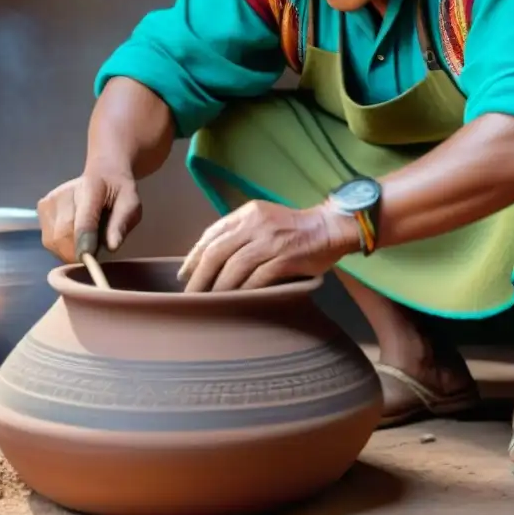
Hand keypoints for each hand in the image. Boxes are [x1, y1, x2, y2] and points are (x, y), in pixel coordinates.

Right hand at [37, 168, 141, 262]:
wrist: (103, 175)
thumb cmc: (119, 193)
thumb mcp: (130, 204)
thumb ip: (121, 223)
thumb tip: (112, 246)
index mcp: (91, 188)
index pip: (84, 220)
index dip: (84, 242)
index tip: (88, 259)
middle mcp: (64, 193)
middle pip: (63, 235)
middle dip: (78, 252)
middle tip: (94, 253)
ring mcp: (49, 201)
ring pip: (53, 241)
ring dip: (69, 251)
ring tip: (85, 242)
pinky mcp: (42, 209)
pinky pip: (49, 240)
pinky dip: (62, 246)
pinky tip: (74, 237)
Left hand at [177, 200, 360, 291]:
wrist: (329, 227)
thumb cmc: (293, 227)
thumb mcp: (263, 218)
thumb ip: (240, 231)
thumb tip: (210, 257)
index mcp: (247, 213)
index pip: (211, 234)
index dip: (194, 256)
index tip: (184, 274)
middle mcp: (255, 225)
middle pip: (217, 252)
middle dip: (199, 276)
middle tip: (190, 294)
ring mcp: (270, 242)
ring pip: (234, 267)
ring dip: (219, 288)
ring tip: (209, 301)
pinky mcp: (285, 259)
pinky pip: (257, 279)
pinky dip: (243, 291)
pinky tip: (235, 301)